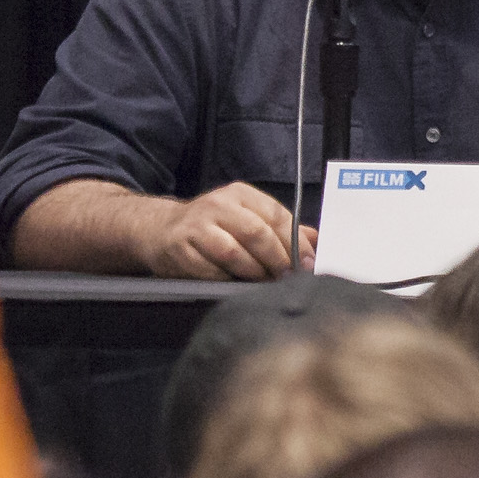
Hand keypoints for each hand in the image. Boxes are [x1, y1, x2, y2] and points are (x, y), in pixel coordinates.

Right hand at [143, 184, 298, 280]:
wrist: (160, 229)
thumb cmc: (212, 226)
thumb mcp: (246, 217)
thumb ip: (281, 228)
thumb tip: (317, 241)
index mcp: (240, 194)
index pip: (276, 216)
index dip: (296, 243)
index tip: (308, 263)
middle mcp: (217, 205)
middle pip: (257, 234)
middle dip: (278, 259)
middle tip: (288, 277)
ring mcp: (196, 226)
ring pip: (234, 253)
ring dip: (254, 272)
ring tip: (263, 281)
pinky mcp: (180, 248)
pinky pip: (210, 270)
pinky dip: (226, 280)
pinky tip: (233, 283)